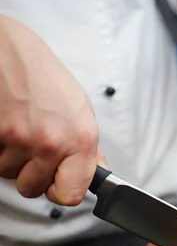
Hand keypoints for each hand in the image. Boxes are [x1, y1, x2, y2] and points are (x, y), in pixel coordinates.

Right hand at [0, 15, 105, 204]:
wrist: (7, 50)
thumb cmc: (45, 77)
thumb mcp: (80, 110)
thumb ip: (87, 147)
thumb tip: (98, 171)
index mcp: (80, 139)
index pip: (71, 195)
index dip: (61, 191)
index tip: (57, 182)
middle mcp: (50, 143)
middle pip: (33, 189)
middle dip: (31, 172)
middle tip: (33, 145)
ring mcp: (17, 140)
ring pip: (8, 174)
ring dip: (11, 158)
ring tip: (18, 128)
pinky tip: (4, 125)